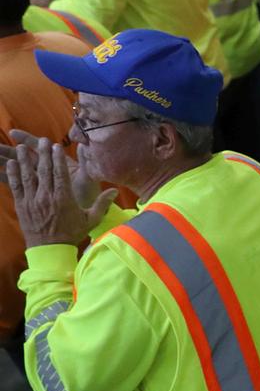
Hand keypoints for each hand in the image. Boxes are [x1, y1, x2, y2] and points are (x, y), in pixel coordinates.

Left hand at [3, 133, 114, 247]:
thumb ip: (102, 203)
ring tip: (21, 147)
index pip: (60, 174)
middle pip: (44, 171)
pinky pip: (16, 187)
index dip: (57, 158)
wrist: (50, 250)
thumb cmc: (71, 234)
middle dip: (42, 154)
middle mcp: (47, 197)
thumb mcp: (91, 220)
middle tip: (42, 140)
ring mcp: (32, 201)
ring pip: (28, 176)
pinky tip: (12, 164)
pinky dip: (13, 175)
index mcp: (64, 199)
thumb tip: (115, 190)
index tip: (56, 146)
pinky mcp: (22, 206)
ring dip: (24, 160)